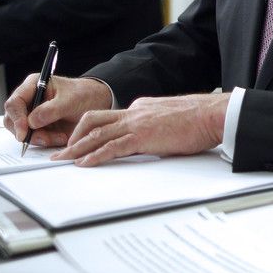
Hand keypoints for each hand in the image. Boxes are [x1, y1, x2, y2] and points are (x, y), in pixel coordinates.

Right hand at [4, 75, 111, 147]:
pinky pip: (34, 139)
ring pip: (22, 132)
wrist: (97, 103)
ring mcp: (32, 114)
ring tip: (60, 137)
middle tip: (45, 139)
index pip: (14, 103)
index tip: (24, 133)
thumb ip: (51, 110)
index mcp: (33, 86)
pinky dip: (45, 141)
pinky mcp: (38, 127)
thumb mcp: (71, 100)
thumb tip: (31, 121)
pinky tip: (60, 137)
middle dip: (27, 133)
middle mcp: (29, 100)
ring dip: (39, 138)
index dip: (17, 119)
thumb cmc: (84, 95)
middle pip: (12, 120)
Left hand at [50, 92, 228, 166]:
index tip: (80, 143)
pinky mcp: (143, 136)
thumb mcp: (169, 122)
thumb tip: (150, 142)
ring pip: (97, 133)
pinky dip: (95, 155)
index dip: (90, 131)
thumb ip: (154, 129)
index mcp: (141, 108)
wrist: (212, 114)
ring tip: (64, 161)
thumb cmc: (198, 119)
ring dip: (77, 148)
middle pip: (94, 121)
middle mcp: (134, 112)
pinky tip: (85, 164)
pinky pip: (112, 146)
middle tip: (61, 153)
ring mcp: (137, 122)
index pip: (108, 119)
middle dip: (74, 137)